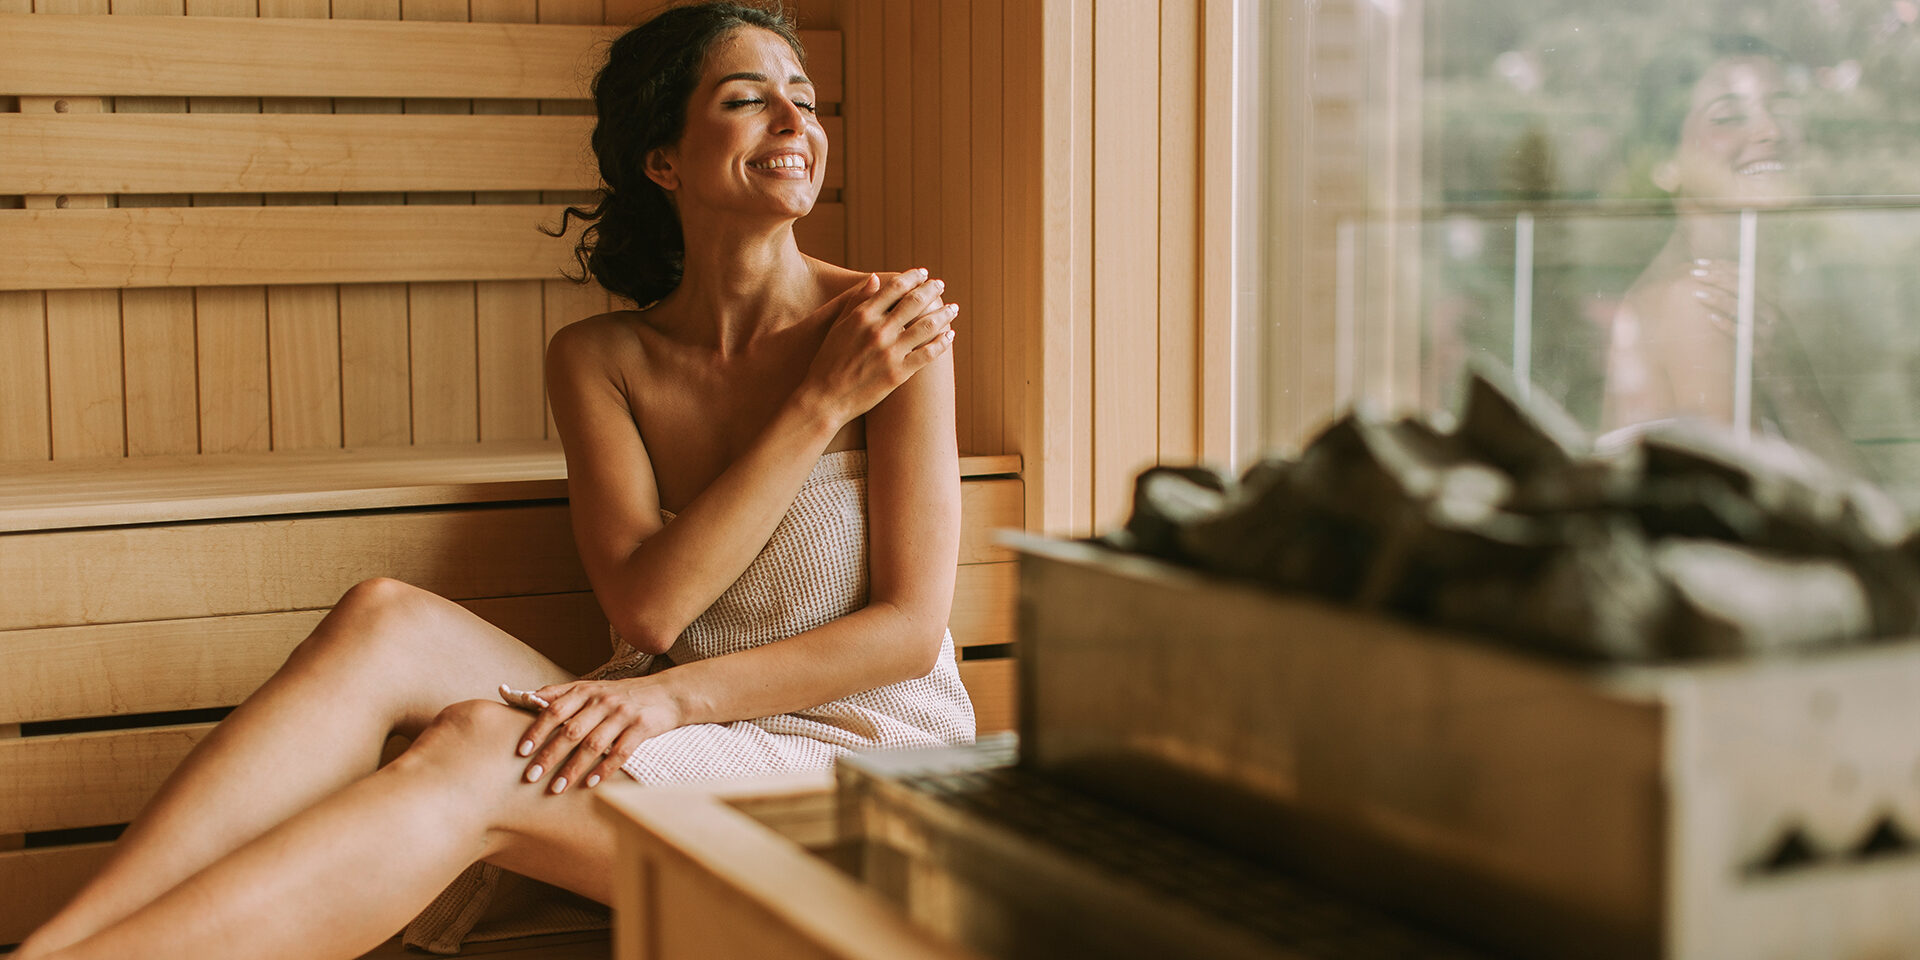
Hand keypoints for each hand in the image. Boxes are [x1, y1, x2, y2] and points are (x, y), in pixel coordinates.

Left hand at [512, 676, 683, 793]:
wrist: (668, 693)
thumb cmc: (623, 695)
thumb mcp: (592, 688)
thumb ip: (561, 694)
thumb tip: (527, 699)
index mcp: (585, 691)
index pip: (555, 710)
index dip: (537, 730)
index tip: (521, 751)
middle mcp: (602, 701)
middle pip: (570, 730)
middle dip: (549, 756)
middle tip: (530, 777)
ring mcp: (623, 714)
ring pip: (593, 744)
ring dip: (572, 768)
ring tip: (556, 788)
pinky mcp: (642, 727)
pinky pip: (621, 752)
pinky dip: (604, 769)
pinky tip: (590, 784)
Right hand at [799, 268, 957, 425]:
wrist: (825, 398)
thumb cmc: (828, 361)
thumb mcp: (838, 326)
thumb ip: (857, 301)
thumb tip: (875, 278)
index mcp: (862, 316)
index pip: (894, 287)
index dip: (913, 277)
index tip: (923, 273)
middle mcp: (878, 330)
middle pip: (914, 302)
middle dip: (932, 290)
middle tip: (941, 285)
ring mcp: (890, 352)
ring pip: (927, 326)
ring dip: (944, 314)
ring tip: (953, 308)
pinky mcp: (899, 373)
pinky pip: (928, 354)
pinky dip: (942, 342)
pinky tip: (950, 336)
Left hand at [1686, 258, 1780, 344]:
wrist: (1769, 374)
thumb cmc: (1744, 341)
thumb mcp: (1741, 317)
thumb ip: (1729, 298)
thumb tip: (1703, 275)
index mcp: (1767, 299)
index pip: (1745, 275)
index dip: (1722, 267)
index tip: (1699, 263)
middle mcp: (1771, 311)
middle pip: (1745, 288)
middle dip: (1718, 279)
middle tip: (1694, 274)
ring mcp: (1769, 331)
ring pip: (1745, 308)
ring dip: (1720, 299)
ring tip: (1697, 293)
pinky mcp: (1762, 351)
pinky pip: (1744, 335)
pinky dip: (1727, 325)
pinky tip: (1709, 318)